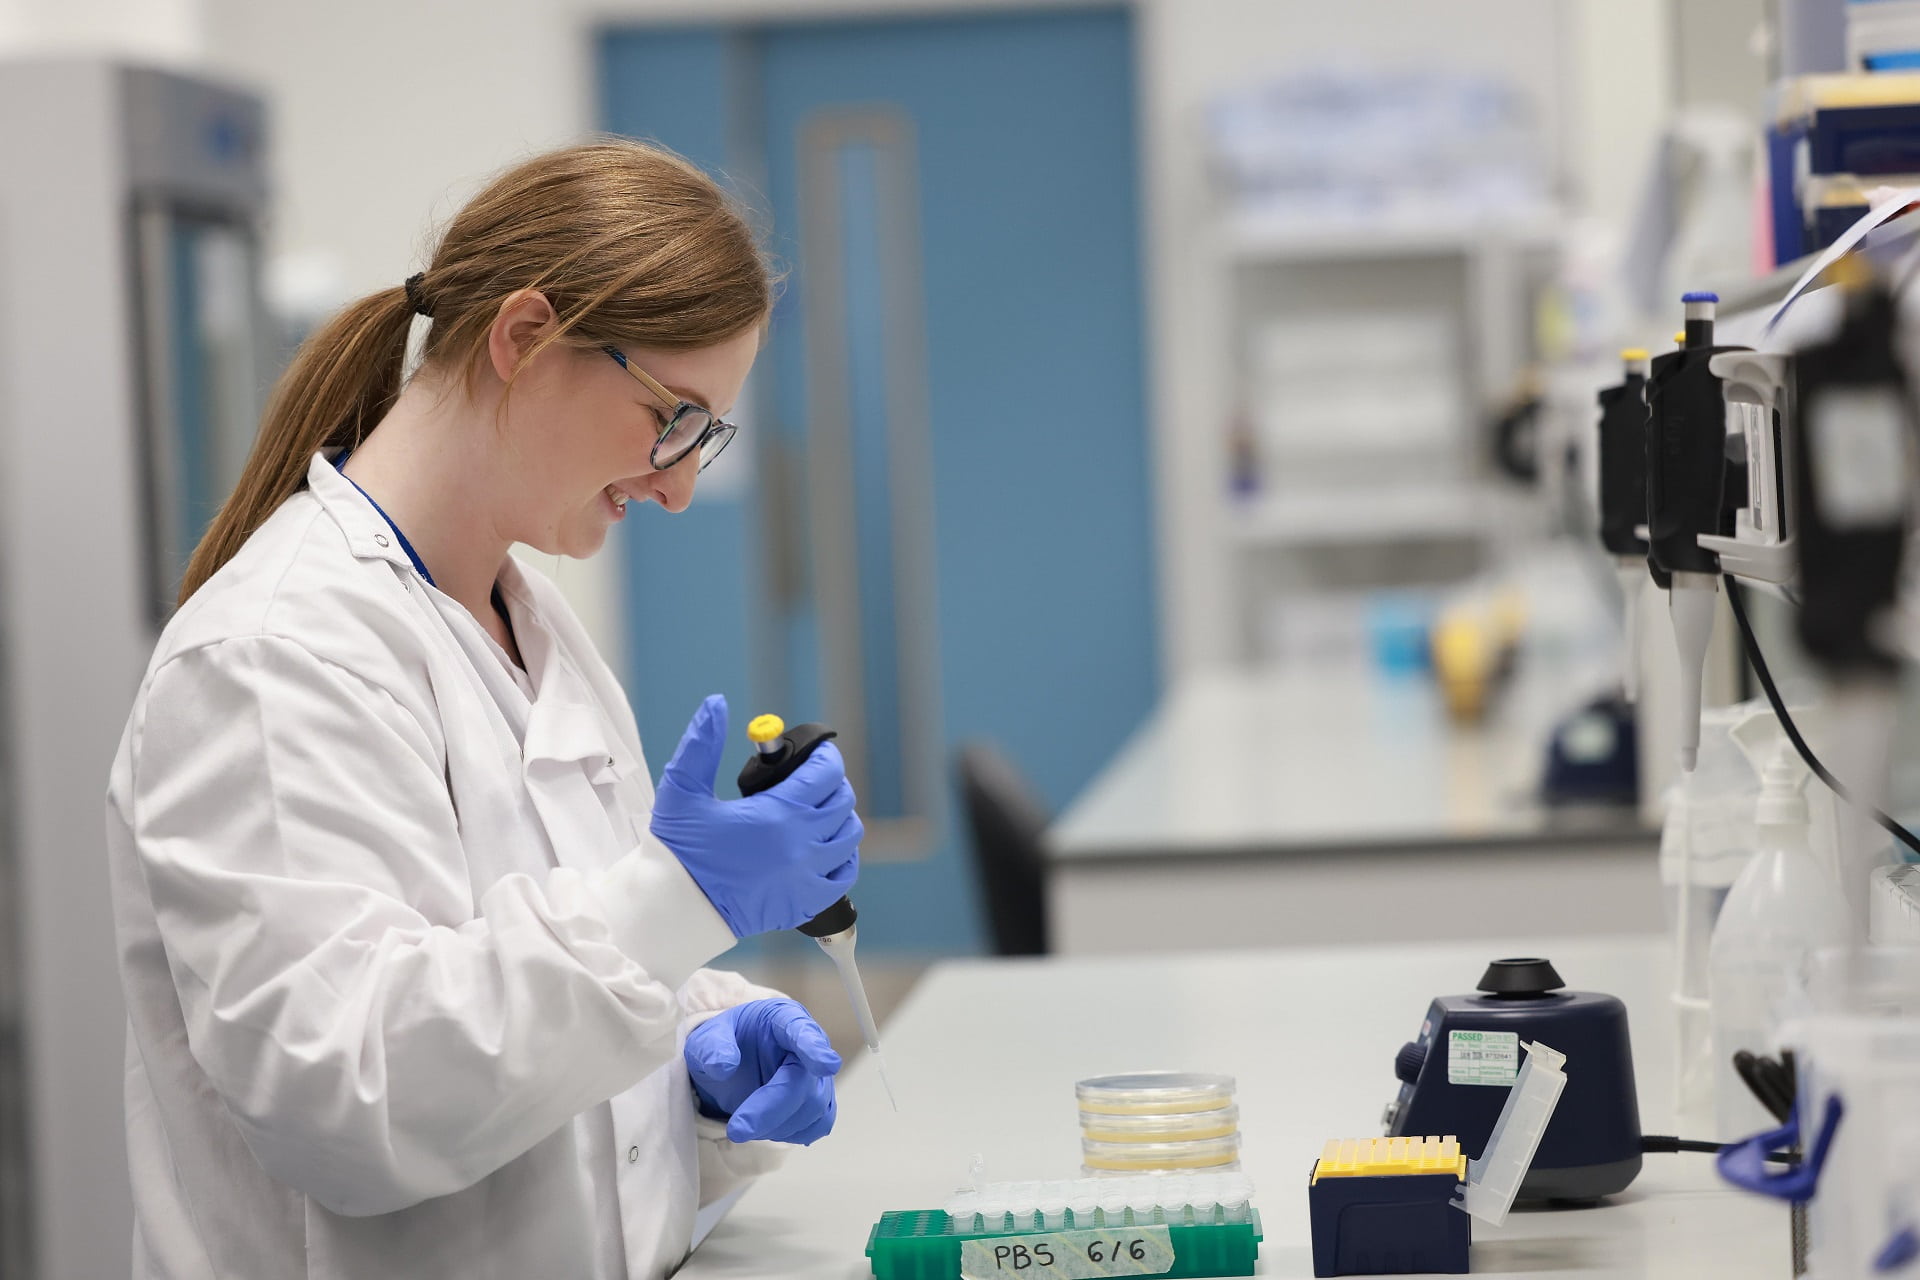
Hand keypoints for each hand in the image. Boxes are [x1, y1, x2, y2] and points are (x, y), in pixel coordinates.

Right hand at [650, 695, 860, 937]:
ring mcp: (807, 877)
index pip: (826, 774)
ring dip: (840, 819)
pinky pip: (845, 875)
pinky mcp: (805, 902)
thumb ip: (701, 744)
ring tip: (820, 812)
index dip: (826, 758)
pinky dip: (843, 858)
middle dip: (832, 784)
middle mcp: (800, 845)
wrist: (675, 909)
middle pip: (842, 803)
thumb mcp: (682, 790)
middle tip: (815, 781)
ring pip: (850, 837)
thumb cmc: (678, 850)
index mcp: (777, 814)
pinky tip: (826, 849)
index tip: (818, 754)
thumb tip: (717, 704)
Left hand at [684, 999, 839, 1144]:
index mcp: (784, 1019)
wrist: (732, 1062)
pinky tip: (766, 1127)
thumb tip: (723, 1066)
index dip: (814, 1049)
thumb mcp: (706, 1038)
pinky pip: (816, 1125)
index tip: (826, 1065)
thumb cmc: (726, 1043)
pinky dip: (789, 1133)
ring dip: (775, 1125)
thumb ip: (712, 1046)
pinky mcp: (819, 1102)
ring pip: (812, 1108)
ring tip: (744, 1122)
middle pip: (804, 1082)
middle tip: (737, 1130)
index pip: (803, 1031)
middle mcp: (809, 1045)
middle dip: (771, 1109)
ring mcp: (817, 1076)